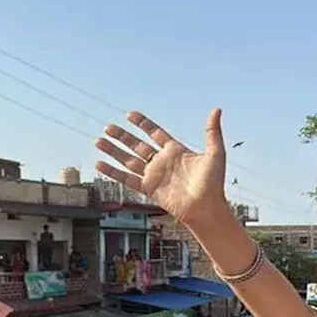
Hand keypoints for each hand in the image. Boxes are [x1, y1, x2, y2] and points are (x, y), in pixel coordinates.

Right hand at [94, 110, 227, 228]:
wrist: (206, 207)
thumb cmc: (213, 183)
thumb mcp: (215, 153)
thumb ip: (212, 132)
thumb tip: (217, 109)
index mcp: (175, 151)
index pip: (155, 133)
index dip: (143, 124)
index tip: (130, 115)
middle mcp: (162, 161)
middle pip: (137, 145)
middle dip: (122, 136)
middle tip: (108, 127)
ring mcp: (154, 175)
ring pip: (128, 160)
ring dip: (114, 151)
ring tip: (99, 141)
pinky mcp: (148, 188)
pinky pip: (127, 178)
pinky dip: (113, 172)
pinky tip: (100, 164)